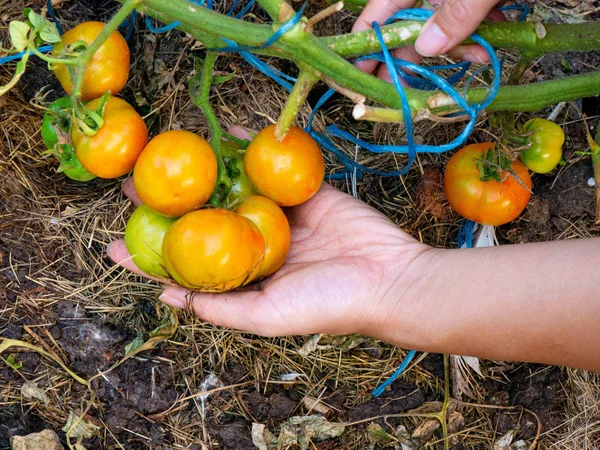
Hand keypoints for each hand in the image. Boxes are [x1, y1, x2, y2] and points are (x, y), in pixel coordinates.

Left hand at [108, 126, 430, 338]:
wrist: (390, 278)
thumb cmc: (328, 305)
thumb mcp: (267, 315)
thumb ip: (219, 307)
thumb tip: (165, 297)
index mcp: (247, 278)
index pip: (190, 267)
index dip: (151, 256)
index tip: (114, 243)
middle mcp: (259, 246)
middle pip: (205, 221)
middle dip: (170, 205)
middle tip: (132, 186)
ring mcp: (282, 217)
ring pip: (235, 191)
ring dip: (204, 175)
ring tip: (168, 158)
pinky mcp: (306, 193)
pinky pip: (273, 170)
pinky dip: (251, 154)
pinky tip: (225, 140)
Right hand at [353, 0, 504, 80]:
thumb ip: (458, 9)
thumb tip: (429, 47)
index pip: (381, 8)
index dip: (367, 40)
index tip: (357, 71)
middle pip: (410, 24)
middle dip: (415, 55)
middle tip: (408, 87)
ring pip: (444, 27)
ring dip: (457, 48)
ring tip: (477, 54)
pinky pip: (471, 21)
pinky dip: (481, 34)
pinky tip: (492, 37)